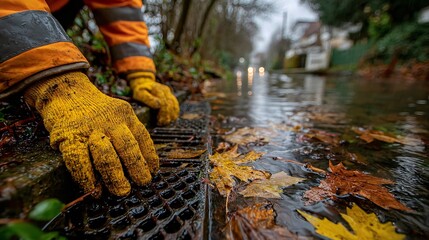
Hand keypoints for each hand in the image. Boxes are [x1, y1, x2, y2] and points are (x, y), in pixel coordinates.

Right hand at [24, 72, 158, 196]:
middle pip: (128, 148)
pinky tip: (95, 189)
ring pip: (107, 157)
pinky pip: (80, 162)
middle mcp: (110, 120)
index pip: (142, 137)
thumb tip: (141, 165)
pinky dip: (88, 179)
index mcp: (125, 114)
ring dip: (115, 178)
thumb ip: (126, 132)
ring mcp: (89, 128)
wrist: (63, 90)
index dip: (150, 156)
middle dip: (137, 170)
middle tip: (142, 183)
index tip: (153, 171)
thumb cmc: (93, 110)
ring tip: (122, 191)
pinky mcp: (69, 137)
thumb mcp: (115, 113)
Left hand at [128, 72, 178, 125]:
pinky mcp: (170, 95)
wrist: (143, 83)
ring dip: (172, 115)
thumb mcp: (140, 94)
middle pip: (170, 105)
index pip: (164, 103)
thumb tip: (158, 105)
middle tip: (162, 123)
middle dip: (167, 116)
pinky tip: (171, 118)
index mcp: (158, 89)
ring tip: (166, 122)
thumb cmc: (140, 90)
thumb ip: (148, 99)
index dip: (163, 113)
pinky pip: (176, 104)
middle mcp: (165, 90)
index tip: (159, 121)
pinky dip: (175, 112)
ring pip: (174, 105)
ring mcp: (169, 92)